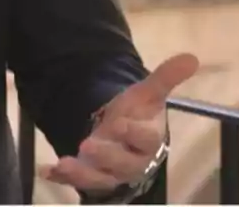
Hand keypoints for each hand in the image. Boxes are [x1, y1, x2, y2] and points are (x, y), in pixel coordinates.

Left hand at [42, 52, 198, 194]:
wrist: (123, 134)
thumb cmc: (138, 115)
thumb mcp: (147, 94)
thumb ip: (165, 78)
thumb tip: (191, 57)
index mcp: (148, 140)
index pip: (146, 140)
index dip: (134, 133)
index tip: (120, 123)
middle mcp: (132, 161)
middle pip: (123, 164)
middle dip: (106, 155)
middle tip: (88, 145)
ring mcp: (111, 172)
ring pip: (100, 178)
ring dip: (82, 173)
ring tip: (64, 163)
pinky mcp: (92, 176)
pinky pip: (78, 181)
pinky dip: (62, 177)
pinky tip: (47, 170)